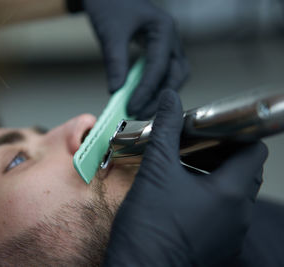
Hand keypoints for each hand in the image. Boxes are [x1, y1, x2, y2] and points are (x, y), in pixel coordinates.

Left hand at [83, 0, 188, 118]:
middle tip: (139, 114)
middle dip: (159, 96)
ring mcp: (167, 44)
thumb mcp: (111, 33)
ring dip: (159, 94)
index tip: (131, 108)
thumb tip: (116, 91)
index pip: (159, 66)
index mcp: (164, 28)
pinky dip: (153, 86)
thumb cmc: (108, 4)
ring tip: (140, 110)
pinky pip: (162, 72)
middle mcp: (171, 37)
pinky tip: (140, 98)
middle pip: (176, 74)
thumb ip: (116, 62)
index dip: (146, 90)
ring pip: (173, 75)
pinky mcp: (158, 50)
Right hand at [104, 90, 267, 266]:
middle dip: (221, 154)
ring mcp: (230, 233)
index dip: (235, 135)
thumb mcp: (156, 169)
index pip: (254, 151)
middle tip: (194, 146)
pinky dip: (210, 198)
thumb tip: (171, 99)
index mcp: (231, 193)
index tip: (212, 131)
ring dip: (215, 176)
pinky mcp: (218, 245)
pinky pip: (225, 214)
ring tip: (185, 169)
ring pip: (235, 193)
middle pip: (245, 171)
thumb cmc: (148, 226)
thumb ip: (167, 129)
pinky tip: (182, 195)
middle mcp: (239, 215)